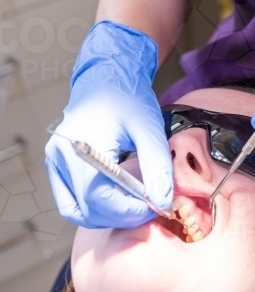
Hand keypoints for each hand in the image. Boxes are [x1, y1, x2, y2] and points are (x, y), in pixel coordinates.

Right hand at [45, 20, 172, 227]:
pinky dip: (91, 208)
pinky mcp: (55, 164)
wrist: (107, 75)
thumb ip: (157, 167)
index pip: (99, 196)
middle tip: (149, 205)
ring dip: (106, 215)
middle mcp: (62, 154)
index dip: (128, 210)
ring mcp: (55, 160)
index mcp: (85, 143)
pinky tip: (114, 197)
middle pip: (88, 207)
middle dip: (122, 214)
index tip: (154, 207)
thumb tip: (162, 202)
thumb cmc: (128, 96)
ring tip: (133, 201)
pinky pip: (70, 201)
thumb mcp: (149, 128)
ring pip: (77, 210)